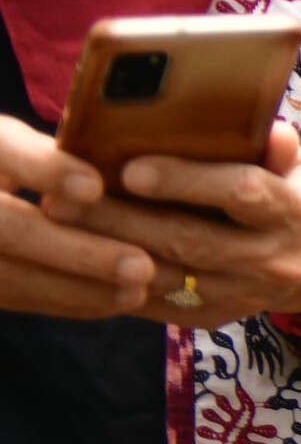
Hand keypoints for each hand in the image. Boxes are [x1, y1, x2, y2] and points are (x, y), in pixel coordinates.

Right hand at [0, 117, 160, 319]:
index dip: (45, 169)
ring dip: (80, 289)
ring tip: (141, 291)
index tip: (95, 187)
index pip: (4, 151)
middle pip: (9, 229)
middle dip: (78, 252)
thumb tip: (136, 163)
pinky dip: (68, 301)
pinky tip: (118, 301)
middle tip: (143, 268)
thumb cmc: (19, 160)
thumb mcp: (29, 142)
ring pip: (11, 276)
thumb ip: (66, 153)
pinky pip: (15, 296)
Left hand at [44, 119, 300, 328]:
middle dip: (124, 219)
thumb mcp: (296, 163)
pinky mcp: (216, 318)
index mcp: (296, 210)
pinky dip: (115, 281)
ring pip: (166, 276)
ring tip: (60, 225)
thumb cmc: (286, 190)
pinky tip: (79, 258)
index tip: (131, 169)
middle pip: (191, 240)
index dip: (186, 181)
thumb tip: (272, 132)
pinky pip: (156, 305)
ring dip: (107, 251)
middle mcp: (275, 258)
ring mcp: (245, 294)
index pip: (242, 192)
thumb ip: (278, 148)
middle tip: (65, 198)